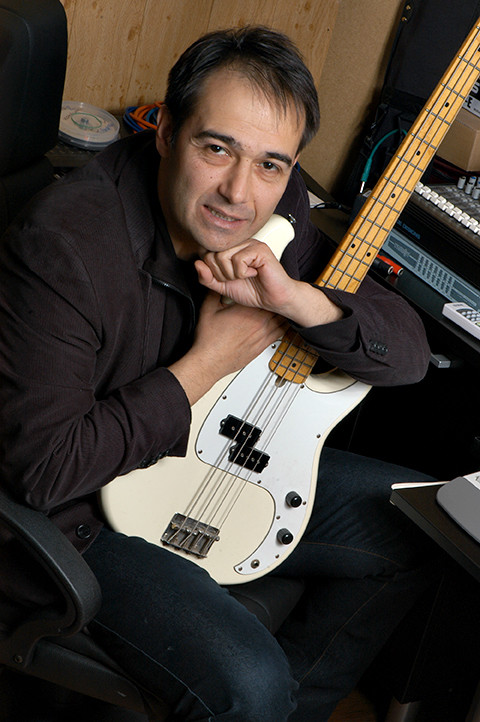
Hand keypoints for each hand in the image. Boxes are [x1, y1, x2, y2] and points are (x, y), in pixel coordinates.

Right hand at [168, 291, 286, 404]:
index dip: (268, 289)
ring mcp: (262, 336)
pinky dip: (283, 328)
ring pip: (281, 321)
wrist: (210, 361)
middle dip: (277, 301)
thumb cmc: (210, 340)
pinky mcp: (262, 347)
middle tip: (279, 294)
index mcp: (248, 311)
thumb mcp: (209, 309)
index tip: (269, 286)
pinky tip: (283, 324)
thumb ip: (215, 293)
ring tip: (284, 307)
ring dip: (282, 314)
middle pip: (277, 307)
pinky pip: (279, 335)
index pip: (266, 295)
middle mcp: (258, 323)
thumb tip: (217, 281)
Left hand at [195, 239, 343, 327]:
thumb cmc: (253, 291)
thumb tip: (196, 264)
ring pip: (223, 257)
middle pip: (212, 255)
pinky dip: (243, 272)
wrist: (275, 299)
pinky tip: (254, 273)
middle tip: (238, 278)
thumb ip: (207, 278)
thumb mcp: (223, 287)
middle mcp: (239, 243)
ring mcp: (249, 244)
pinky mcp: (259, 249)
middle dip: (222, 274)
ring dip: (232, 274)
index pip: (206, 254)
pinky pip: (238, 259)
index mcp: (230, 249)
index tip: (227, 278)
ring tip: (246, 276)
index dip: (212, 271)